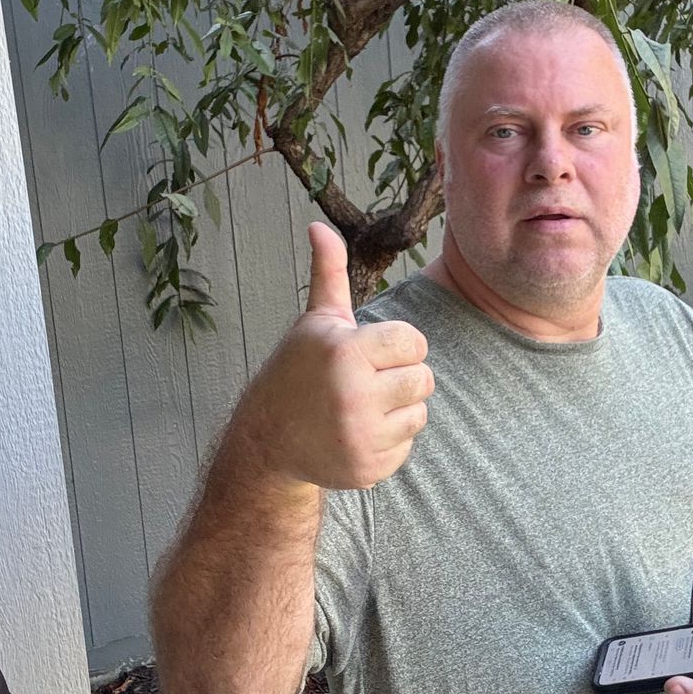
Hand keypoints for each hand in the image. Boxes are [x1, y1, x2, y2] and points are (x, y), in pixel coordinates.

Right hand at [233, 223, 432, 490]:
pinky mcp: (366, 469)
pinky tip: (356, 434)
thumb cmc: (298, 370)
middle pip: (424, 379)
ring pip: (419, 413)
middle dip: (401, 377)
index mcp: (345, 351)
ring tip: (361, 407)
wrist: (267, 438)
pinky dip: (389, 441)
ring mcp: (359, 436)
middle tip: (365, 382)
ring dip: (398, 410)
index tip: (368, 353)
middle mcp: (354, 395)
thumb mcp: (316, 321)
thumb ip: (329, 272)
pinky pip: (407, 446)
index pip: (415, 342)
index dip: (396, 346)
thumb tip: (318, 224)